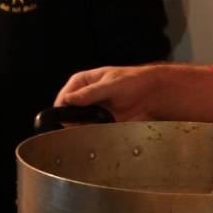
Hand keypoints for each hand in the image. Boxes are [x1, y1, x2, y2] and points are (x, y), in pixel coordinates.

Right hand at [56, 63, 212, 122]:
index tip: (65, 120)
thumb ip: (89, 94)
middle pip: (68, 112)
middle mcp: (84, 95)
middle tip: (80, 128)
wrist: (150, 92)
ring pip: (78, 123)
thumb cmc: (132, 80)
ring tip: (93, 129)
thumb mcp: (110, 85)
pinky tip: (98, 132)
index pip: (64, 97)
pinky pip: (90, 129)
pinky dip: (92, 132)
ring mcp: (91, 108)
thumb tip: (69, 99)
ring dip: (82, 128)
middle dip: (72, 122)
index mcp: (82, 81)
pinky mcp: (100, 119)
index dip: (62, 110)